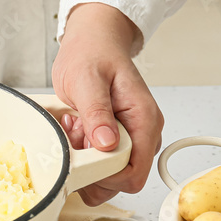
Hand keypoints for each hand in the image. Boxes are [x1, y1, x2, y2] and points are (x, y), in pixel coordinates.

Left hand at [51, 3, 163, 205]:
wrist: (92, 41)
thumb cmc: (92, 54)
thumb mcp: (87, 80)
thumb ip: (97, 113)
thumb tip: (107, 144)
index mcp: (144, 120)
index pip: (134, 173)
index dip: (105, 176)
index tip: (83, 158)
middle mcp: (143, 132)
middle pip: (122, 179)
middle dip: (93, 167)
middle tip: (76, 137)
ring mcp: (131, 136)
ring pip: (110, 174)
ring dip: (86, 160)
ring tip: (75, 130)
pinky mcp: (117, 137)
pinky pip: (102, 161)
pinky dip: (84, 153)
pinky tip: (77, 131)